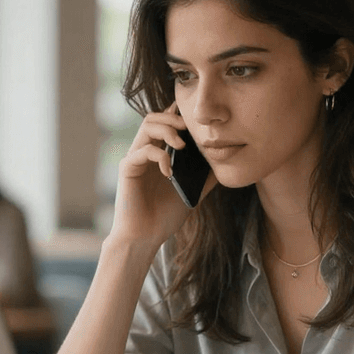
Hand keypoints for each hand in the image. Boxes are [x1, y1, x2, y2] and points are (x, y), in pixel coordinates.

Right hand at [107, 105, 216, 249]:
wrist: (146, 237)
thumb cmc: (166, 216)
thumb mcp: (193, 191)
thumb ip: (205, 175)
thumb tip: (225, 161)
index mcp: (159, 153)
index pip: (166, 122)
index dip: (180, 116)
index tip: (198, 122)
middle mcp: (145, 151)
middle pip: (155, 117)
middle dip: (174, 118)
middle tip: (191, 130)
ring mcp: (135, 158)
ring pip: (147, 126)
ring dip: (167, 129)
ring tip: (182, 145)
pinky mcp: (128, 168)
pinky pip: (143, 151)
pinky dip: (160, 156)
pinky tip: (170, 172)